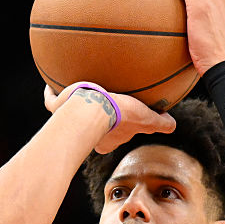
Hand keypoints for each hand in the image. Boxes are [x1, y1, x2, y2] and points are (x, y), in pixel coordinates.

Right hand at [44, 84, 175, 153]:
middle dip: (94, 117)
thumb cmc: (117, 115)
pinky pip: (52, 100)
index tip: (121, 117)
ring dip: (73, 104)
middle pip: (91, 126)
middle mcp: (87, 135)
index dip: (119, 128)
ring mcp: (69, 120)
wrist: (90, 108)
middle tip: (100, 103)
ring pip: (69, 113)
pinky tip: (52, 82)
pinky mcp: (57, 107)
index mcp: (106, 140)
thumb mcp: (145, 119)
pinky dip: (52, 93)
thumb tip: (172, 125)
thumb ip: (159, 124)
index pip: (114, 136)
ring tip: (76, 90)